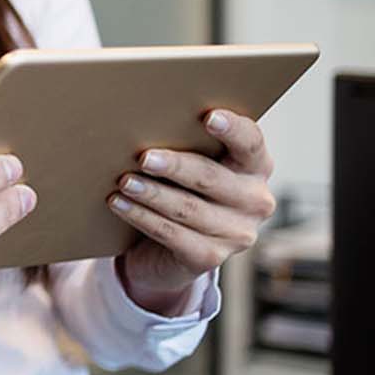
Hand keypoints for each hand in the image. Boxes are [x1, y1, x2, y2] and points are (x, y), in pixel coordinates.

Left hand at [109, 109, 277, 315]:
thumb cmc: (180, 185)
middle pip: (211, 177)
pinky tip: (119, 203)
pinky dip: (141, 217)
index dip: (232, 129)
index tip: (208, 116)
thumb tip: (146, 119)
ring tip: (123, 181)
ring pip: (187, 208)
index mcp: (255, 167)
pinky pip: (171, 234)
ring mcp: (236, 233)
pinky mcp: (210, 257)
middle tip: (144, 157)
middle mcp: (254, 200)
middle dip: (175, 166)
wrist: (171, 245)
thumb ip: (184, 141)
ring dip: (151, 193)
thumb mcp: (190, 162)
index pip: (251, 142)